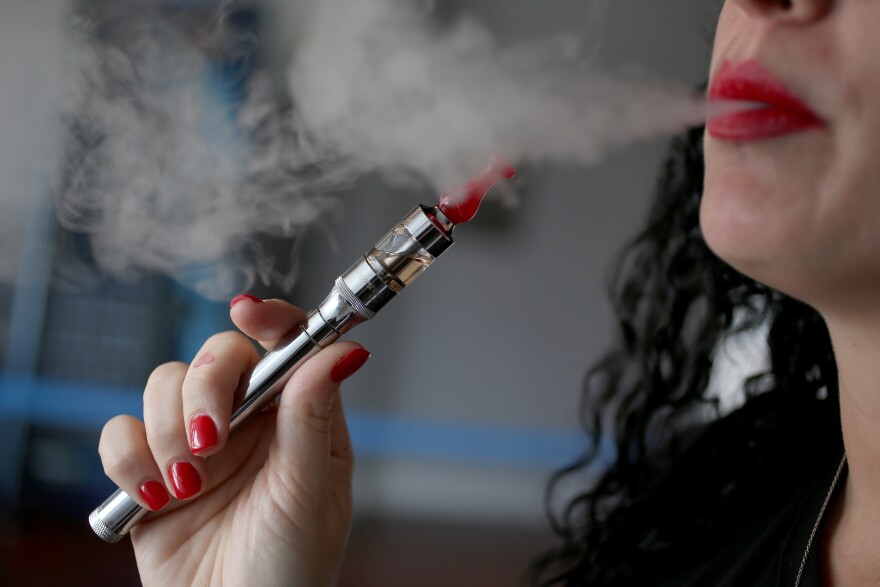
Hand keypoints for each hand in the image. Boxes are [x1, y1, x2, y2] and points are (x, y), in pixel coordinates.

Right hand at [97, 296, 369, 585]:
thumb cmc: (289, 570)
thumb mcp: (309, 492)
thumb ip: (313, 418)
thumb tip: (344, 352)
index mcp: (297, 418)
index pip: (286, 345)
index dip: (269, 318)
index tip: (247, 312)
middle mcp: (248, 421)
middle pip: (217, 355)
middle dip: (207, 388)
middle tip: (211, 439)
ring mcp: (196, 443)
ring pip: (163, 384)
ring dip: (168, 431)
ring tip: (188, 486)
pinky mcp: (148, 471)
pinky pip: (120, 432)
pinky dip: (127, 458)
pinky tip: (155, 497)